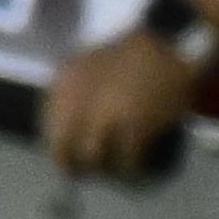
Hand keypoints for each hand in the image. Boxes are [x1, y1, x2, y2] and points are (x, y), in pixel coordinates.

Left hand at [41, 23, 205, 176]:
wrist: (168, 43)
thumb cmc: (130, 55)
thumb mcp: (87, 67)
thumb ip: (74, 96)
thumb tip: (70, 133)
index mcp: (64, 84)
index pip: (50, 130)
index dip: (58, 152)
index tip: (69, 163)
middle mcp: (78, 101)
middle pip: (66, 149)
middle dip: (76, 167)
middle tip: (89, 175)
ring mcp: (106, 115)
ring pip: (94, 158)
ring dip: (105, 170)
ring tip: (115, 173)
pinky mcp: (134, 126)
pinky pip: (126, 161)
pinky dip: (130, 170)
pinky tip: (135, 171)